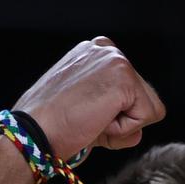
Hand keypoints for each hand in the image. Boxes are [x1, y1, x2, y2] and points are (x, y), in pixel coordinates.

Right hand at [0, 37, 164, 183]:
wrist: (35, 132)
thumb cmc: (52, 126)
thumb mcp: (88, 112)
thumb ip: (116, 115)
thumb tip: (138, 132)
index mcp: (96, 53)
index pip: (132, 93)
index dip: (114, 116)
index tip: (84, 114)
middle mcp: (107, 50)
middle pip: (145, 100)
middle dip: (122, 121)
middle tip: (87, 120)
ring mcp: (116, 61)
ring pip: (149, 110)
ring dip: (123, 127)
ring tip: (91, 120)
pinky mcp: (124, 78)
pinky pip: (147, 118)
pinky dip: (124, 131)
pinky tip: (96, 121)